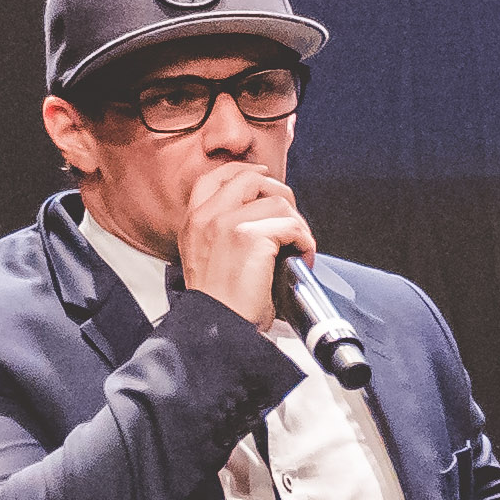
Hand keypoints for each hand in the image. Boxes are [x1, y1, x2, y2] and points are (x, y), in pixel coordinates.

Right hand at [176, 149, 310, 325]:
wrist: (217, 328)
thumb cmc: (221, 302)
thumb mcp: (207, 257)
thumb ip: (222, 231)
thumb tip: (261, 213)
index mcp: (193, 220)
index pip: (216, 176)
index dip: (244, 172)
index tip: (264, 179)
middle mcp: (206, 217)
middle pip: (252, 179)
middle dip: (280, 196)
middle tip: (289, 225)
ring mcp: (227, 223)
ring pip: (279, 202)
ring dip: (297, 225)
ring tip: (296, 250)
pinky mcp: (250, 237)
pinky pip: (292, 225)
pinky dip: (305, 242)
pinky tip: (301, 259)